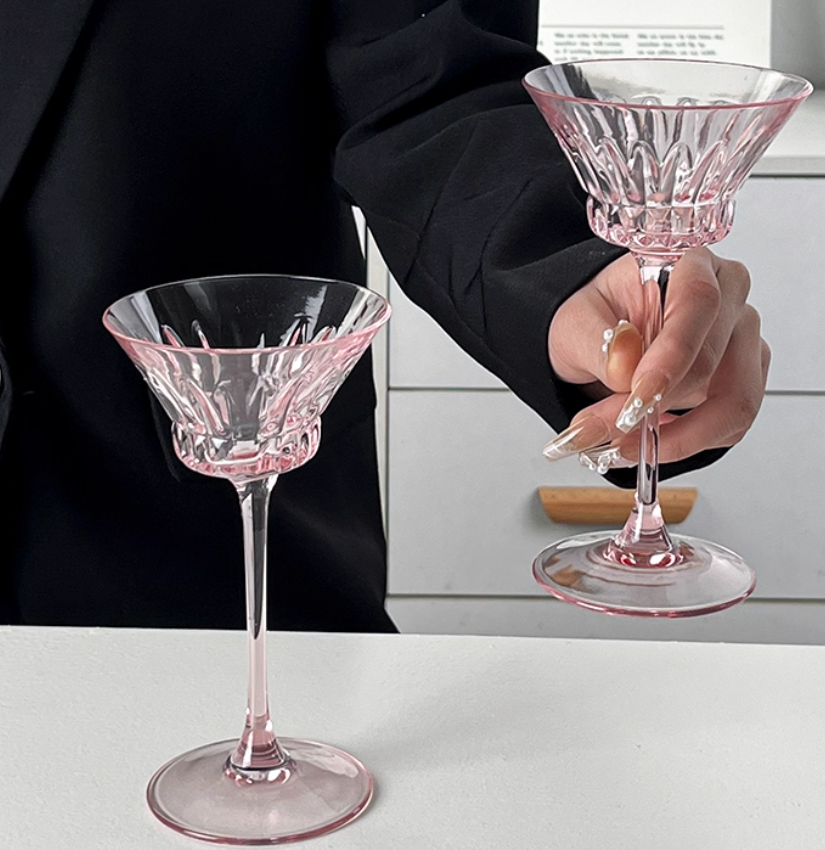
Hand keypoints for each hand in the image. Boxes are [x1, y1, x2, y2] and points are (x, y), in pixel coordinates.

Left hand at [541, 247, 768, 472]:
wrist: (598, 338)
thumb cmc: (594, 318)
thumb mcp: (575, 323)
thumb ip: (599, 343)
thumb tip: (625, 367)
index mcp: (691, 265)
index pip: (698, 301)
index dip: (672, 354)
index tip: (639, 394)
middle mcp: (728, 300)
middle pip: (710, 360)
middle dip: (652, 406)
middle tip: (601, 429)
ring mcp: (742, 343)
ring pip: (730, 402)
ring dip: (673, 435)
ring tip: (620, 446)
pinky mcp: (743, 383)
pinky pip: (728, 426)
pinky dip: (685, 444)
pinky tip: (645, 445)